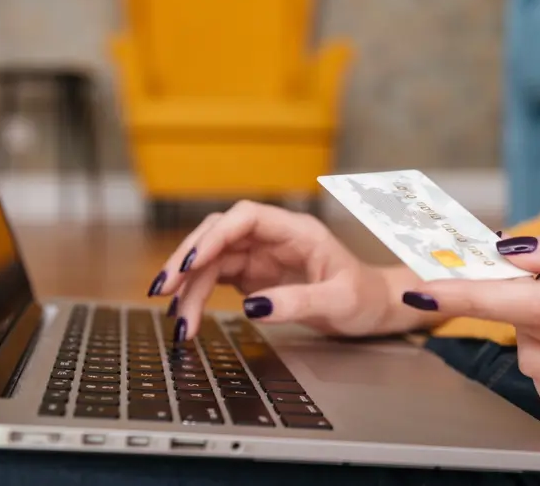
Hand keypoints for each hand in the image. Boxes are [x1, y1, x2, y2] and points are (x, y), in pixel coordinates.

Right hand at [149, 200, 440, 339]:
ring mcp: (261, 255)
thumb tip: (251, 308)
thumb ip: (298, 302)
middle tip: (165, 290)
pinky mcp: (253, 275)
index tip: (192, 261)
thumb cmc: (365, 297)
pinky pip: (216, 278)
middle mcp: (274, 237)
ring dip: (189, 286)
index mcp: (297, 230)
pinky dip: (198, 295)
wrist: (375, 309)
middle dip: (188, 260)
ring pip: (212, 260)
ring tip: (178, 322)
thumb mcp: (339, 302)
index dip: (215, 235)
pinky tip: (186, 314)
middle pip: (219, 235)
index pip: (246, 217)